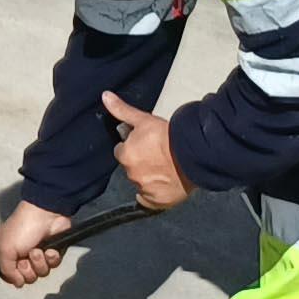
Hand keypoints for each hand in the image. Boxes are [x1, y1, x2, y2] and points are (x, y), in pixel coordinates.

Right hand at [0, 200, 74, 287]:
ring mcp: (36, 255)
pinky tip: (49, 249)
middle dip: (28, 270)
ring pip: (40, 273)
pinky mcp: (50, 253)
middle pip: (25, 278)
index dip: (13, 277)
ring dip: (40, 263)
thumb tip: (18, 284)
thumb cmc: (22, 227)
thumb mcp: (4, 249)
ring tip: (38, 250)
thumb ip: (6, 271)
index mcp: (4, 253)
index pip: (7, 275)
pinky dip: (51, 258)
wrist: (46, 214)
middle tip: (27, 257)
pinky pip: (52, 265)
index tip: (16, 270)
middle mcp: (19, 255)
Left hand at [101, 91, 187, 209]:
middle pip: (131, 168)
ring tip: (165, 169)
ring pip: (142, 183)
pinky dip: (155, 196)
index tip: (145, 146)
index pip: (122, 152)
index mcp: (125, 155)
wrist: (194, 153)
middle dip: (140, 163)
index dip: (133, 148)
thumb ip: (122, 110)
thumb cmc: (168, 135)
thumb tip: (105, 96)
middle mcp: (131, 174)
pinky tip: (163, 186)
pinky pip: (150, 202)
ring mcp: (145, 189)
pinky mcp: (158, 202)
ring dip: (149, 178)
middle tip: (157, 157)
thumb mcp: (144, 119)